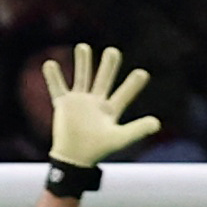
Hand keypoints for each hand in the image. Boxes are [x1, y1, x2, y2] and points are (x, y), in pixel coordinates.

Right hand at [45, 44, 161, 169]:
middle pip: (103, 80)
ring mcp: (79, 103)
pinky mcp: (64, 105)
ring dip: (82, 63)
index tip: (143, 73)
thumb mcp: (120, 139)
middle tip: (113, 51)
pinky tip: (49, 63)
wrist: (74, 159)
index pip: (124, 95)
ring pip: (82, 78)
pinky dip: (53, 77)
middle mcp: (95, 103)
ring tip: (83, 46)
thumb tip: (157, 123)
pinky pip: (57, 87)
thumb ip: (138, 129)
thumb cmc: (97, 150)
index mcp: (110, 110)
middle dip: (108, 66)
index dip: (133, 85)